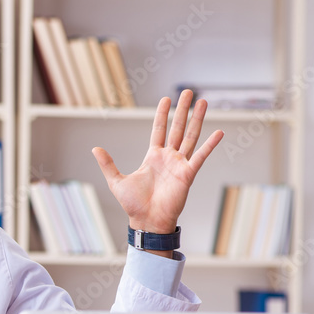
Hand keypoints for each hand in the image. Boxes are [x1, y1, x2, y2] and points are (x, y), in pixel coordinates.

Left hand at [92, 90, 223, 255]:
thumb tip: (95, 149)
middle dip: (182, 110)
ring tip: (203, 102)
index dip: (162, 114)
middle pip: (177, 128)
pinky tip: (219, 132)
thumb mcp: (116, 181)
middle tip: (189, 92)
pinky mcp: (188, 174)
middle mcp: (168, 157)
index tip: (166, 99)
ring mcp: (179, 164)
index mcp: (153, 157)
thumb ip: (108, 164)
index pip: (159, 130)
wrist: (146, 221)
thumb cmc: (133, 205)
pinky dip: (210, 145)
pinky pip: (200, 156)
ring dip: (197, 119)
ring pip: (190, 136)